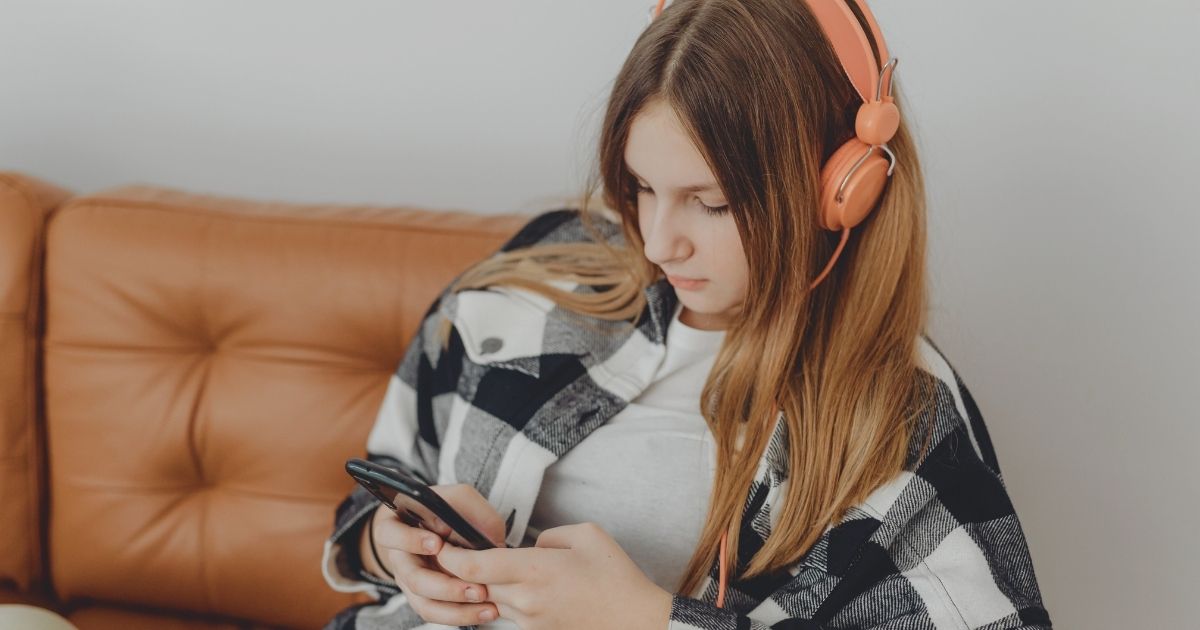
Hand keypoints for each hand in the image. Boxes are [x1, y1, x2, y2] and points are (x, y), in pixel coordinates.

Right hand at [368, 484, 506, 625]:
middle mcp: (399, 558)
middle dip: (443, 585)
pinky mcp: (424, 599)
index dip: (410, 540)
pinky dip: (461, 614)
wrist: (445, 531)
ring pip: (424, 603)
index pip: (389, 534)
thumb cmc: (449, 511)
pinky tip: (485, 610)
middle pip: (411, 578)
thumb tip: (474, 534)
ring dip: (455, 607)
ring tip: (484, 600)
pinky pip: (436, 613)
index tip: (436, 543)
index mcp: (396, 527)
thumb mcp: (459, 499)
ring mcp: (410, 582)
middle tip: (473, 587)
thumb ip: (467, 508)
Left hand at [437, 522, 672, 629]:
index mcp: (536, 570)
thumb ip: (549, 535)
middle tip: (456, 548)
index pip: (475, 568)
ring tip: (489, 565)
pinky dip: (506, 597)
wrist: (635, 621)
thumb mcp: (586, 535)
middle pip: (476, 585)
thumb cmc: (616, 576)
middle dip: (462, 570)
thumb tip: (531, 546)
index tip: (442, 543)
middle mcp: (527, 598)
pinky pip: (509, 612)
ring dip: (486, 585)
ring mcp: (530, 619)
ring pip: (491, 599)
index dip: (451, 557)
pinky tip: (520, 585)